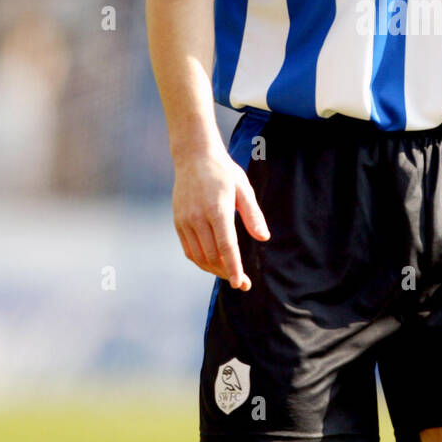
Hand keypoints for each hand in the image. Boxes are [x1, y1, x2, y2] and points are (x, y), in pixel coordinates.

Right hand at [172, 148, 268, 290]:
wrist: (194, 157)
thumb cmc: (223, 172)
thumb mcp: (243, 189)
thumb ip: (253, 215)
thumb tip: (263, 238)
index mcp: (217, 209)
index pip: (226, 246)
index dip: (234, 267)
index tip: (241, 283)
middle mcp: (198, 218)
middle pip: (212, 256)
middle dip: (227, 273)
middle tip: (243, 283)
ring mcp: (185, 221)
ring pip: (199, 257)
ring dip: (214, 270)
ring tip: (230, 275)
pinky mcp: (178, 223)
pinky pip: (189, 250)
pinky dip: (201, 261)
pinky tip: (214, 263)